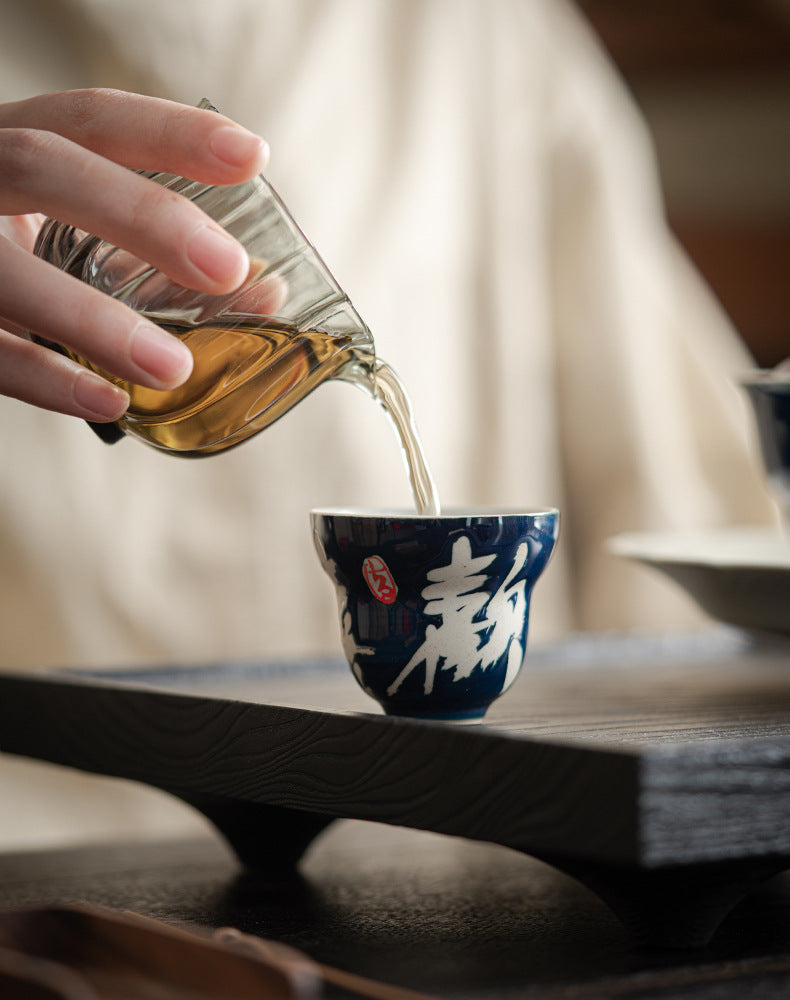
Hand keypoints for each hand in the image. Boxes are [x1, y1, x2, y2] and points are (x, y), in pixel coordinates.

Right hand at [0, 89, 268, 420]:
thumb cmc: (18, 262)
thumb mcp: (71, 242)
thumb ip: (155, 264)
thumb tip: (265, 291)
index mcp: (13, 150)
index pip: (89, 119)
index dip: (169, 133)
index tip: (251, 157)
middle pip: (44, 168)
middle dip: (142, 214)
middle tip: (227, 265)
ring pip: (5, 271)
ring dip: (93, 318)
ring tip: (171, 367)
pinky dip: (42, 377)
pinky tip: (107, 401)